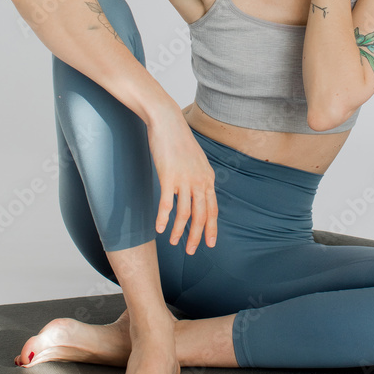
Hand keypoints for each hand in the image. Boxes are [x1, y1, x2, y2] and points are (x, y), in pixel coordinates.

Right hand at [146, 105, 217, 253]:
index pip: (213, 209)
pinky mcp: (169, 177)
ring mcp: (185, 179)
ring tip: (174, 242)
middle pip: (201, 215)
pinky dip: (164, 219)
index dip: (211, 228)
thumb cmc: (179, 140)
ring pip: (185, 213)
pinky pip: (167, 204)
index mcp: (208, 178)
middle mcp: (200, 180)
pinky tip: (159, 229)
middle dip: (197, 235)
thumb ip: (198, 177)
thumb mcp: (195, 160)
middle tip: (192, 251)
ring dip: (180, 231)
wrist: (167, 121)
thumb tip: (198, 192)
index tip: (210, 243)